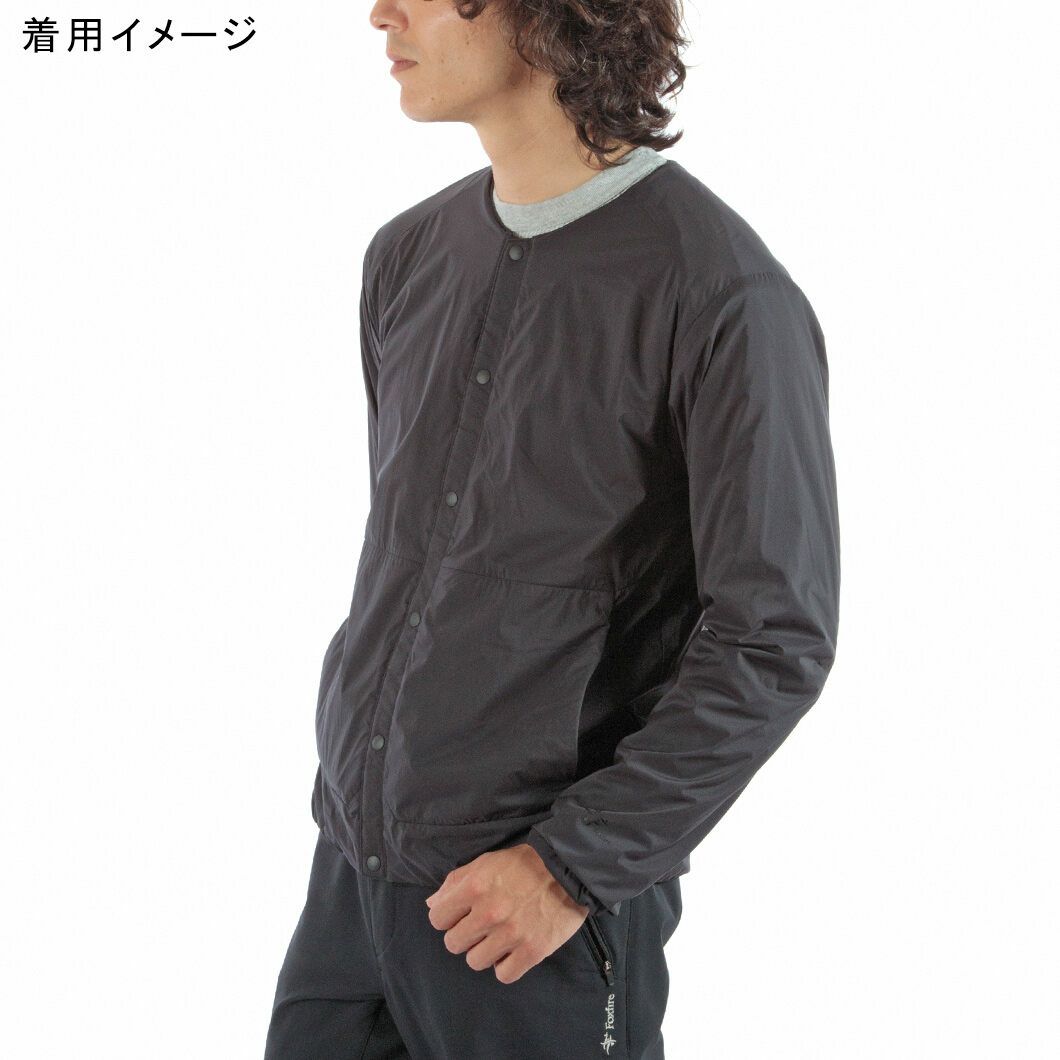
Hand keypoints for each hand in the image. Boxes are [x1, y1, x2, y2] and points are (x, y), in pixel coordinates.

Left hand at [423, 842, 589, 983]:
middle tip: (481, 926)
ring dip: (484, 951)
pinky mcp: (533, 951)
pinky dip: (506, 966)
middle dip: (464, 935)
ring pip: (475, 961)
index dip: (447, 917)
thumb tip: (432, 904)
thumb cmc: (524, 864)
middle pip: (454, 943)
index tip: (460, 915)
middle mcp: (490, 912)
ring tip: (499, 937)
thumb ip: (456, 881)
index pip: (437, 919)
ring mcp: (511, 934)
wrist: (568, 869)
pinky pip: (503, 975)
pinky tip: (513, 950)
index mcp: (475, 887)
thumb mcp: (487, 862)